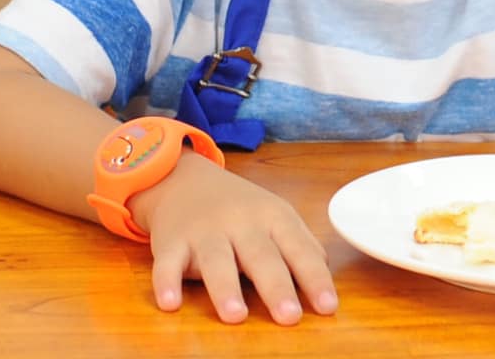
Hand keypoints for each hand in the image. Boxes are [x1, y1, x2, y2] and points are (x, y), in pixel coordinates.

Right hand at [126, 156, 336, 323]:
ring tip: (235, 315)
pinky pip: (167, 263)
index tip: (328, 305)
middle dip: (276, 286)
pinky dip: (166, 282)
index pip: (298, 248)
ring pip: (215, 259)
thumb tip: (325, 281)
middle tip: (289, 316)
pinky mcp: (171, 242)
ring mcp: (203, 231)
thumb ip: (301, 246)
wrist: (182, 178)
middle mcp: (239, 222)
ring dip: (224, 288)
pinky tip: (169, 303)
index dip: (314, 277)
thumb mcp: (275, 215)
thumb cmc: (238, 208)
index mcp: (272, 217)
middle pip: (260, 255)